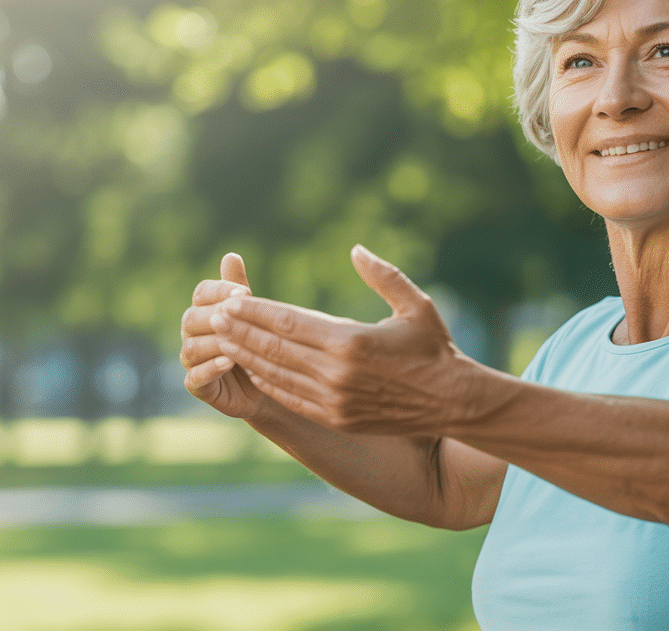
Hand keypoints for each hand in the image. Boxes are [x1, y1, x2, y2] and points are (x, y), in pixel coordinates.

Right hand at [181, 253, 266, 418]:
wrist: (271, 382)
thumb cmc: (260, 342)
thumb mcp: (254, 315)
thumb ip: (238, 289)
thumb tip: (231, 255)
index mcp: (205, 311)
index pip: (202, 293)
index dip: (220, 291)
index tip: (245, 292)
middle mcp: (193, 334)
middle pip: (191, 318)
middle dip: (216, 316)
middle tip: (239, 316)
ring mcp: (193, 361)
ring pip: (192, 347)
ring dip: (214, 342)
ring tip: (236, 341)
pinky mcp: (198, 385)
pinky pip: (195, 377)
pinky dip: (210, 368)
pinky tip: (229, 362)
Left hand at [210, 245, 468, 433]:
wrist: (452, 402)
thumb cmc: (436, 349)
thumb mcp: (416, 306)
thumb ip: (383, 276)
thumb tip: (356, 250)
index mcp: (351, 341)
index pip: (289, 322)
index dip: (256, 311)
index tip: (232, 300)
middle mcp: (336, 373)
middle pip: (274, 348)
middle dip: (241, 331)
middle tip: (216, 316)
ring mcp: (333, 400)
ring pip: (276, 374)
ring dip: (247, 356)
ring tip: (224, 340)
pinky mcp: (335, 418)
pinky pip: (290, 397)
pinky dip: (267, 381)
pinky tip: (253, 368)